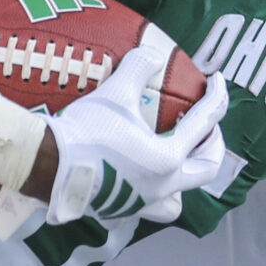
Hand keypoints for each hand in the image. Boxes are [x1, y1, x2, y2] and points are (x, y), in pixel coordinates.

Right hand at [41, 35, 228, 225]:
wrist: (47, 166)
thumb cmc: (86, 132)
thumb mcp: (115, 93)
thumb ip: (139, 67)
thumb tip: (154, 53)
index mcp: (168, 158)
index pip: (204, 124)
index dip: (216, 98)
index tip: (218, 81)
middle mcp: (161, 186)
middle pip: (204, 171)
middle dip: (213, 147)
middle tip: (209, 129)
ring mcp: (140, 203)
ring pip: (176, 202)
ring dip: (182, 182)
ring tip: (175, 164)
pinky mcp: (117, 212)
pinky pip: (142, 208)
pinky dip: (146, 194)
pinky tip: (134, 177)